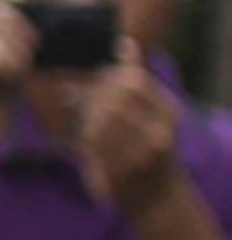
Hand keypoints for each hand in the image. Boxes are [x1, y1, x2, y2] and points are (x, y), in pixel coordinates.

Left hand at [75, 52, 187, 222]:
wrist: (155, 195)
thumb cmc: (143, 145)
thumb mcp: (148, 113)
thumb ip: (134, 82)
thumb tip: (124, 44)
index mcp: (168, 111)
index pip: (132, 80)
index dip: (103, 76)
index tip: (84, 80)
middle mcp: (163, 130)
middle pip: (112, 101)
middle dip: (87, 99)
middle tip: (71, 99)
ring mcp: (147, 153)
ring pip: (98, 126)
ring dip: (82, 123)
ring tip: (80, 126)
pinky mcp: (127, 174)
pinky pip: (92, 152)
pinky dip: (82, 147)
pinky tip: (82, 149)